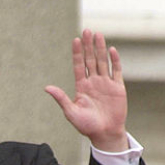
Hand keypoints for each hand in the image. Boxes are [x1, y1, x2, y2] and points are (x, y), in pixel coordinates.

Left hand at [44, 29, 128, 150]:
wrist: (104, 134)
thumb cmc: (86, 126)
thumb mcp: (71, 112)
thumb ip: (61, 98)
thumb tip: (46, 88)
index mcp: (82, 87)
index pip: (79, 66)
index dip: (77, 53)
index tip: (75, 40)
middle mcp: (93, 82)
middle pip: (90, 60)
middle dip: (88, 46)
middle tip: (86, 30)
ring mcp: (106, 83)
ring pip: (102, 62)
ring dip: (100, 49)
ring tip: (98, 35)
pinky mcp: (117, 87)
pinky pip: (116, 71)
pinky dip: (114, 61)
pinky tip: (111, 50)